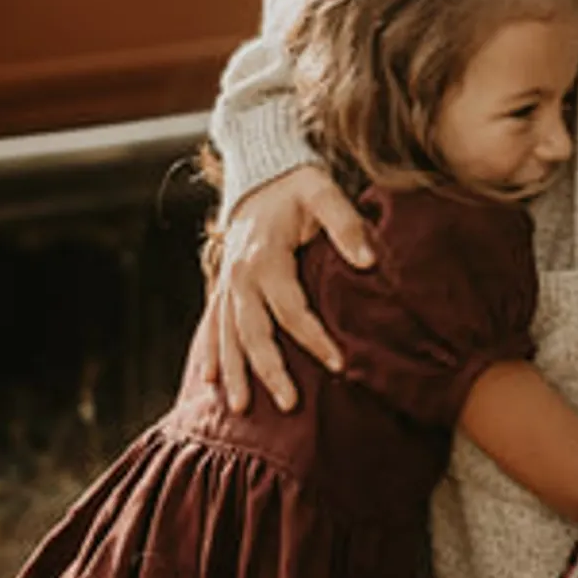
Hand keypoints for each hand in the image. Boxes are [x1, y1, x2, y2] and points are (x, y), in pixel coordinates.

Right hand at [209, 163, 372, 412]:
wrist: (262, 169)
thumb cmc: (298, 184)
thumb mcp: (324, 192)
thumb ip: (346, 225)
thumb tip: (369, 262)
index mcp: (265, 258)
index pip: (291, 310)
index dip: (315, 339)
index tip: (339, 364)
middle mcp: (239, 275)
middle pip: (253, 332)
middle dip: (269, 370)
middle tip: (288, 404)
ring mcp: (227, 281)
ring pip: (226, 335)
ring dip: (234, 372)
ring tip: (241, 409)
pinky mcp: (223, 283)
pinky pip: (212, 323)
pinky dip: (210, 351)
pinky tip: (209, 379)